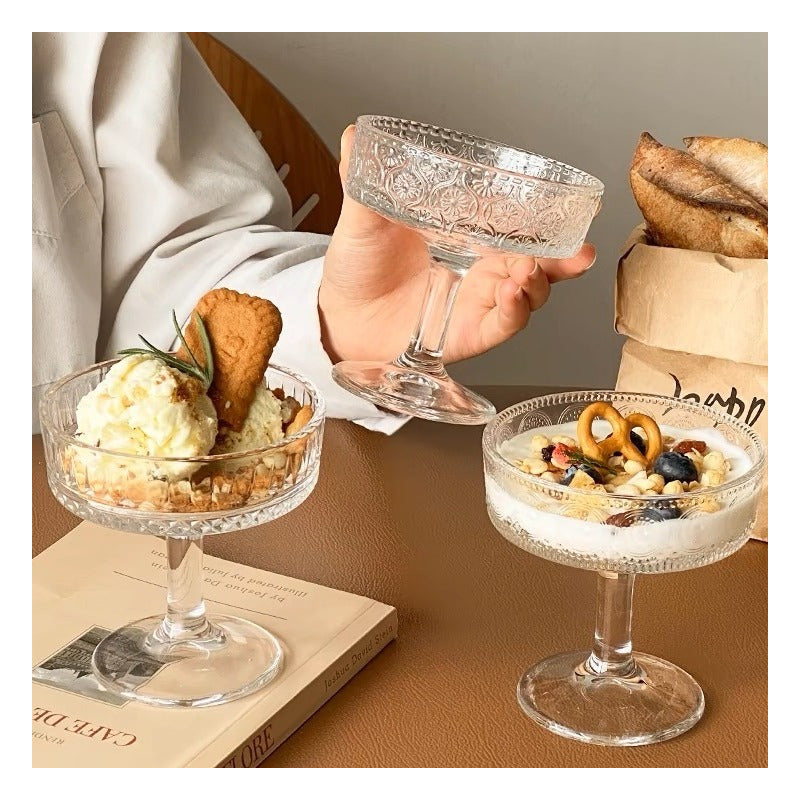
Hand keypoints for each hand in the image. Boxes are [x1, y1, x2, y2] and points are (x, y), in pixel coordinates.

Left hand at [319, 125, 596, 364]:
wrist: (340, 315)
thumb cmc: (358, 266)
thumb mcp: (363, 218)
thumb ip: (365, 181)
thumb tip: (353, 136)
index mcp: (466, 233)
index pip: (515, 220)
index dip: (546, 214)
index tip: (571, 204)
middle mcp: (481, 265)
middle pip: (538, 259)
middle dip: (564, 255)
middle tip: (578, 248)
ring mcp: (479, 298)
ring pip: (530, 291)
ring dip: (539, 281)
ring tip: (528, 270)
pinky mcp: (472, 330)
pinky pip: (506, 323)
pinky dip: (516, 310)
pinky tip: (513, 294)